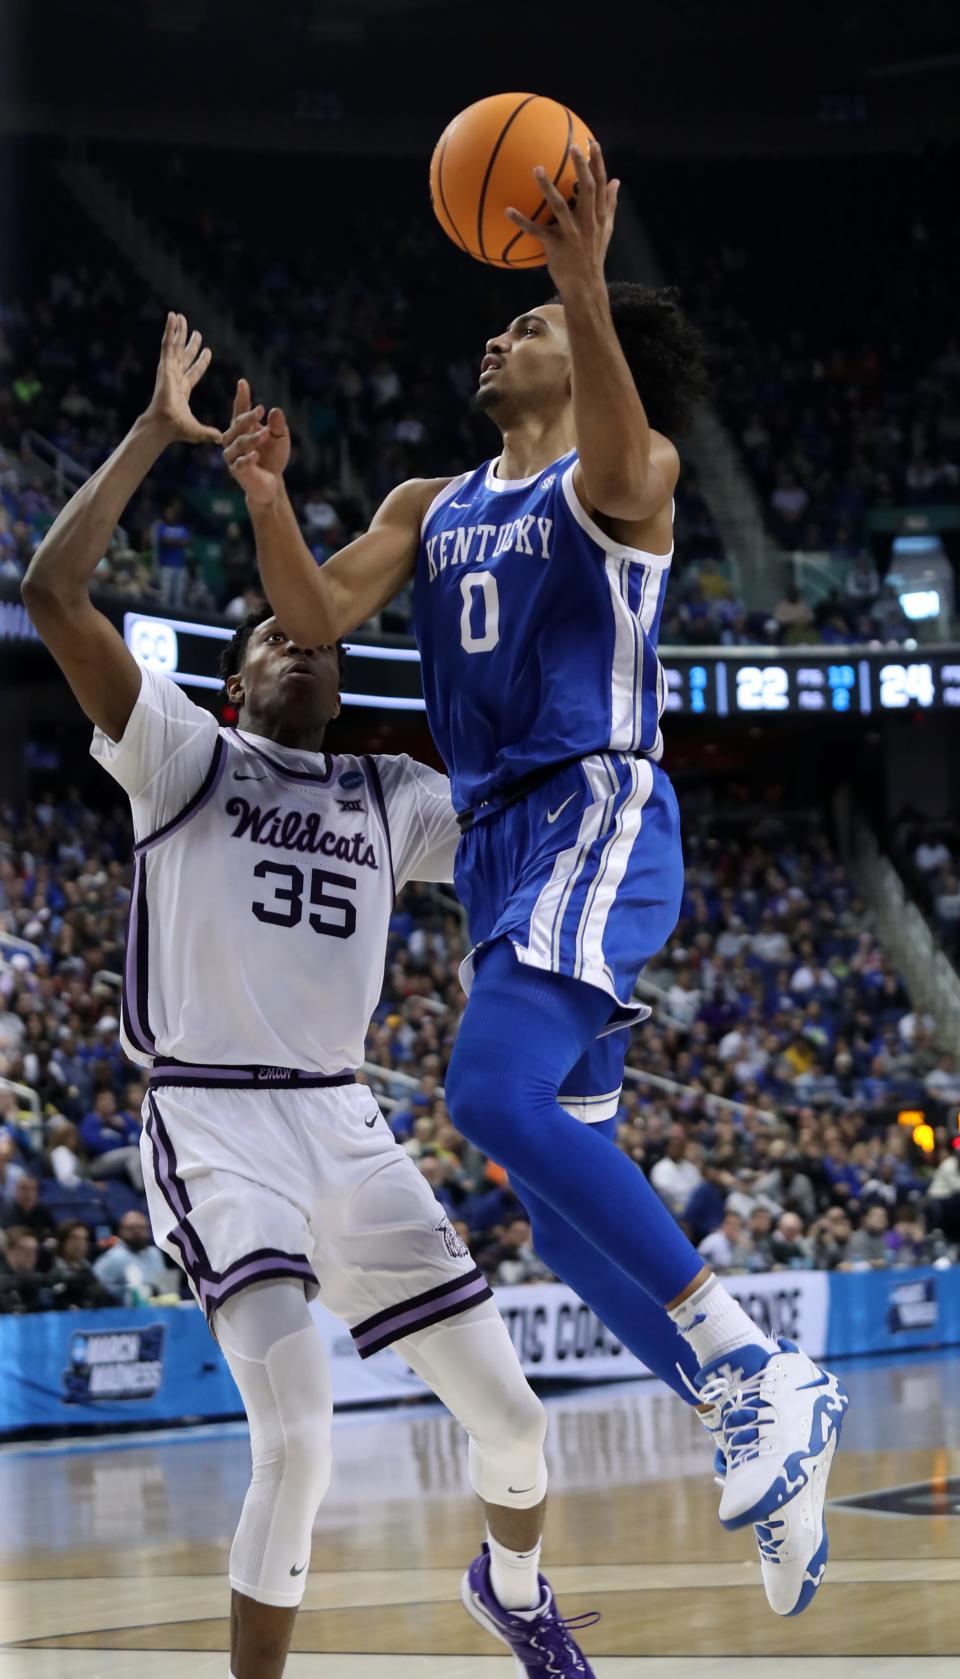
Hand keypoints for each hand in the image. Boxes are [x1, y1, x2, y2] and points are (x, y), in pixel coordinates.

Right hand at [144, 313, 220, 444]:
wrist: (165, 424)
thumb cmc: (178, 430)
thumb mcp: (198, 431)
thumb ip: (209, 433)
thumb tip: (221, 440)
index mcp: (182, 390)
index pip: (193, 372)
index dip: (201, 362)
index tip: (207, 351)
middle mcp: (175, 378)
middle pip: (184, 356)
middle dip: (190, 344)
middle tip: (197, 333)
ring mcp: (168, 370)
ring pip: (174, 346)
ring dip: (177, 331)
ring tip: (179, 316)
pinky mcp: (164, 365)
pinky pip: (167, 343)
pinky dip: (169, 329)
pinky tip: (172, 316)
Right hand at [222, 378, 290, 508]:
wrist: (272, 483)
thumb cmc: (273, 457)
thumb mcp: (281, 438)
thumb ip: (278, 425)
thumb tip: (275, 410)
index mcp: (242, 429)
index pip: (240, 410)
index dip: (241, 397)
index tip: (242, 382)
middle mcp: (233, 440)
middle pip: (237, 425)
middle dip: (248, 417)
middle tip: (261, 409)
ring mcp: (233, 456)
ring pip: (238, 443)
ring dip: (252, 438)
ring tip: (266, 434)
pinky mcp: (237, 471)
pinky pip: (240, 463)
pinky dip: (247, 459)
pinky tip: (256, 455)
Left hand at [506, 140, 619, 296]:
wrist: (585, 286)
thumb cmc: (593, 255)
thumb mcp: (606, 229)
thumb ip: (610, 204)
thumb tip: (616, 181)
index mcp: (598, 216)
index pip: (601, 185)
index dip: (598, 163)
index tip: (592, 144)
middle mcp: (587, 222)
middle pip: (586, 189)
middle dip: (581, 167)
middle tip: (572, 147)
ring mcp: (572, 234)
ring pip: (559, 206)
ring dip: (547, 187)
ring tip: (537, 168)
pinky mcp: (556, 246)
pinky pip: (536, 231)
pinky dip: (521, 221)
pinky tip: (507, 210)